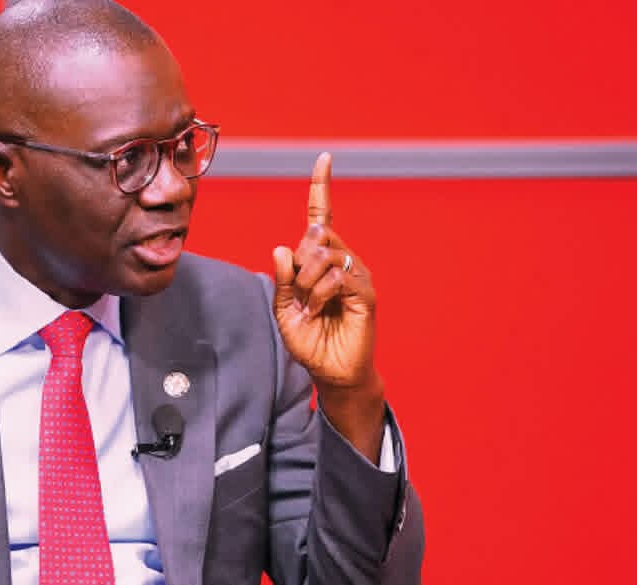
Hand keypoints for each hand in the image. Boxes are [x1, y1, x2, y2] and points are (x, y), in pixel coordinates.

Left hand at [272, 153, 384, 455]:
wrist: (332, 372)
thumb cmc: (310, 342)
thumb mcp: (283, 310)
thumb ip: (281, 280)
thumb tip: (281, 248)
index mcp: (321, 262)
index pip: (321, 217)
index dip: (321, 188)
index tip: (324, 159)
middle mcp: (342, 261)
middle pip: (314, 236)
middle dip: (297, 266)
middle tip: (299, 297)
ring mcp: (357, 275)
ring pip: (322, 255)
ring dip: (306, 284)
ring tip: (310, 309)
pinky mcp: (365, 293)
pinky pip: (337, 277)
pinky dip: (319, 295)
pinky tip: (319, 312)